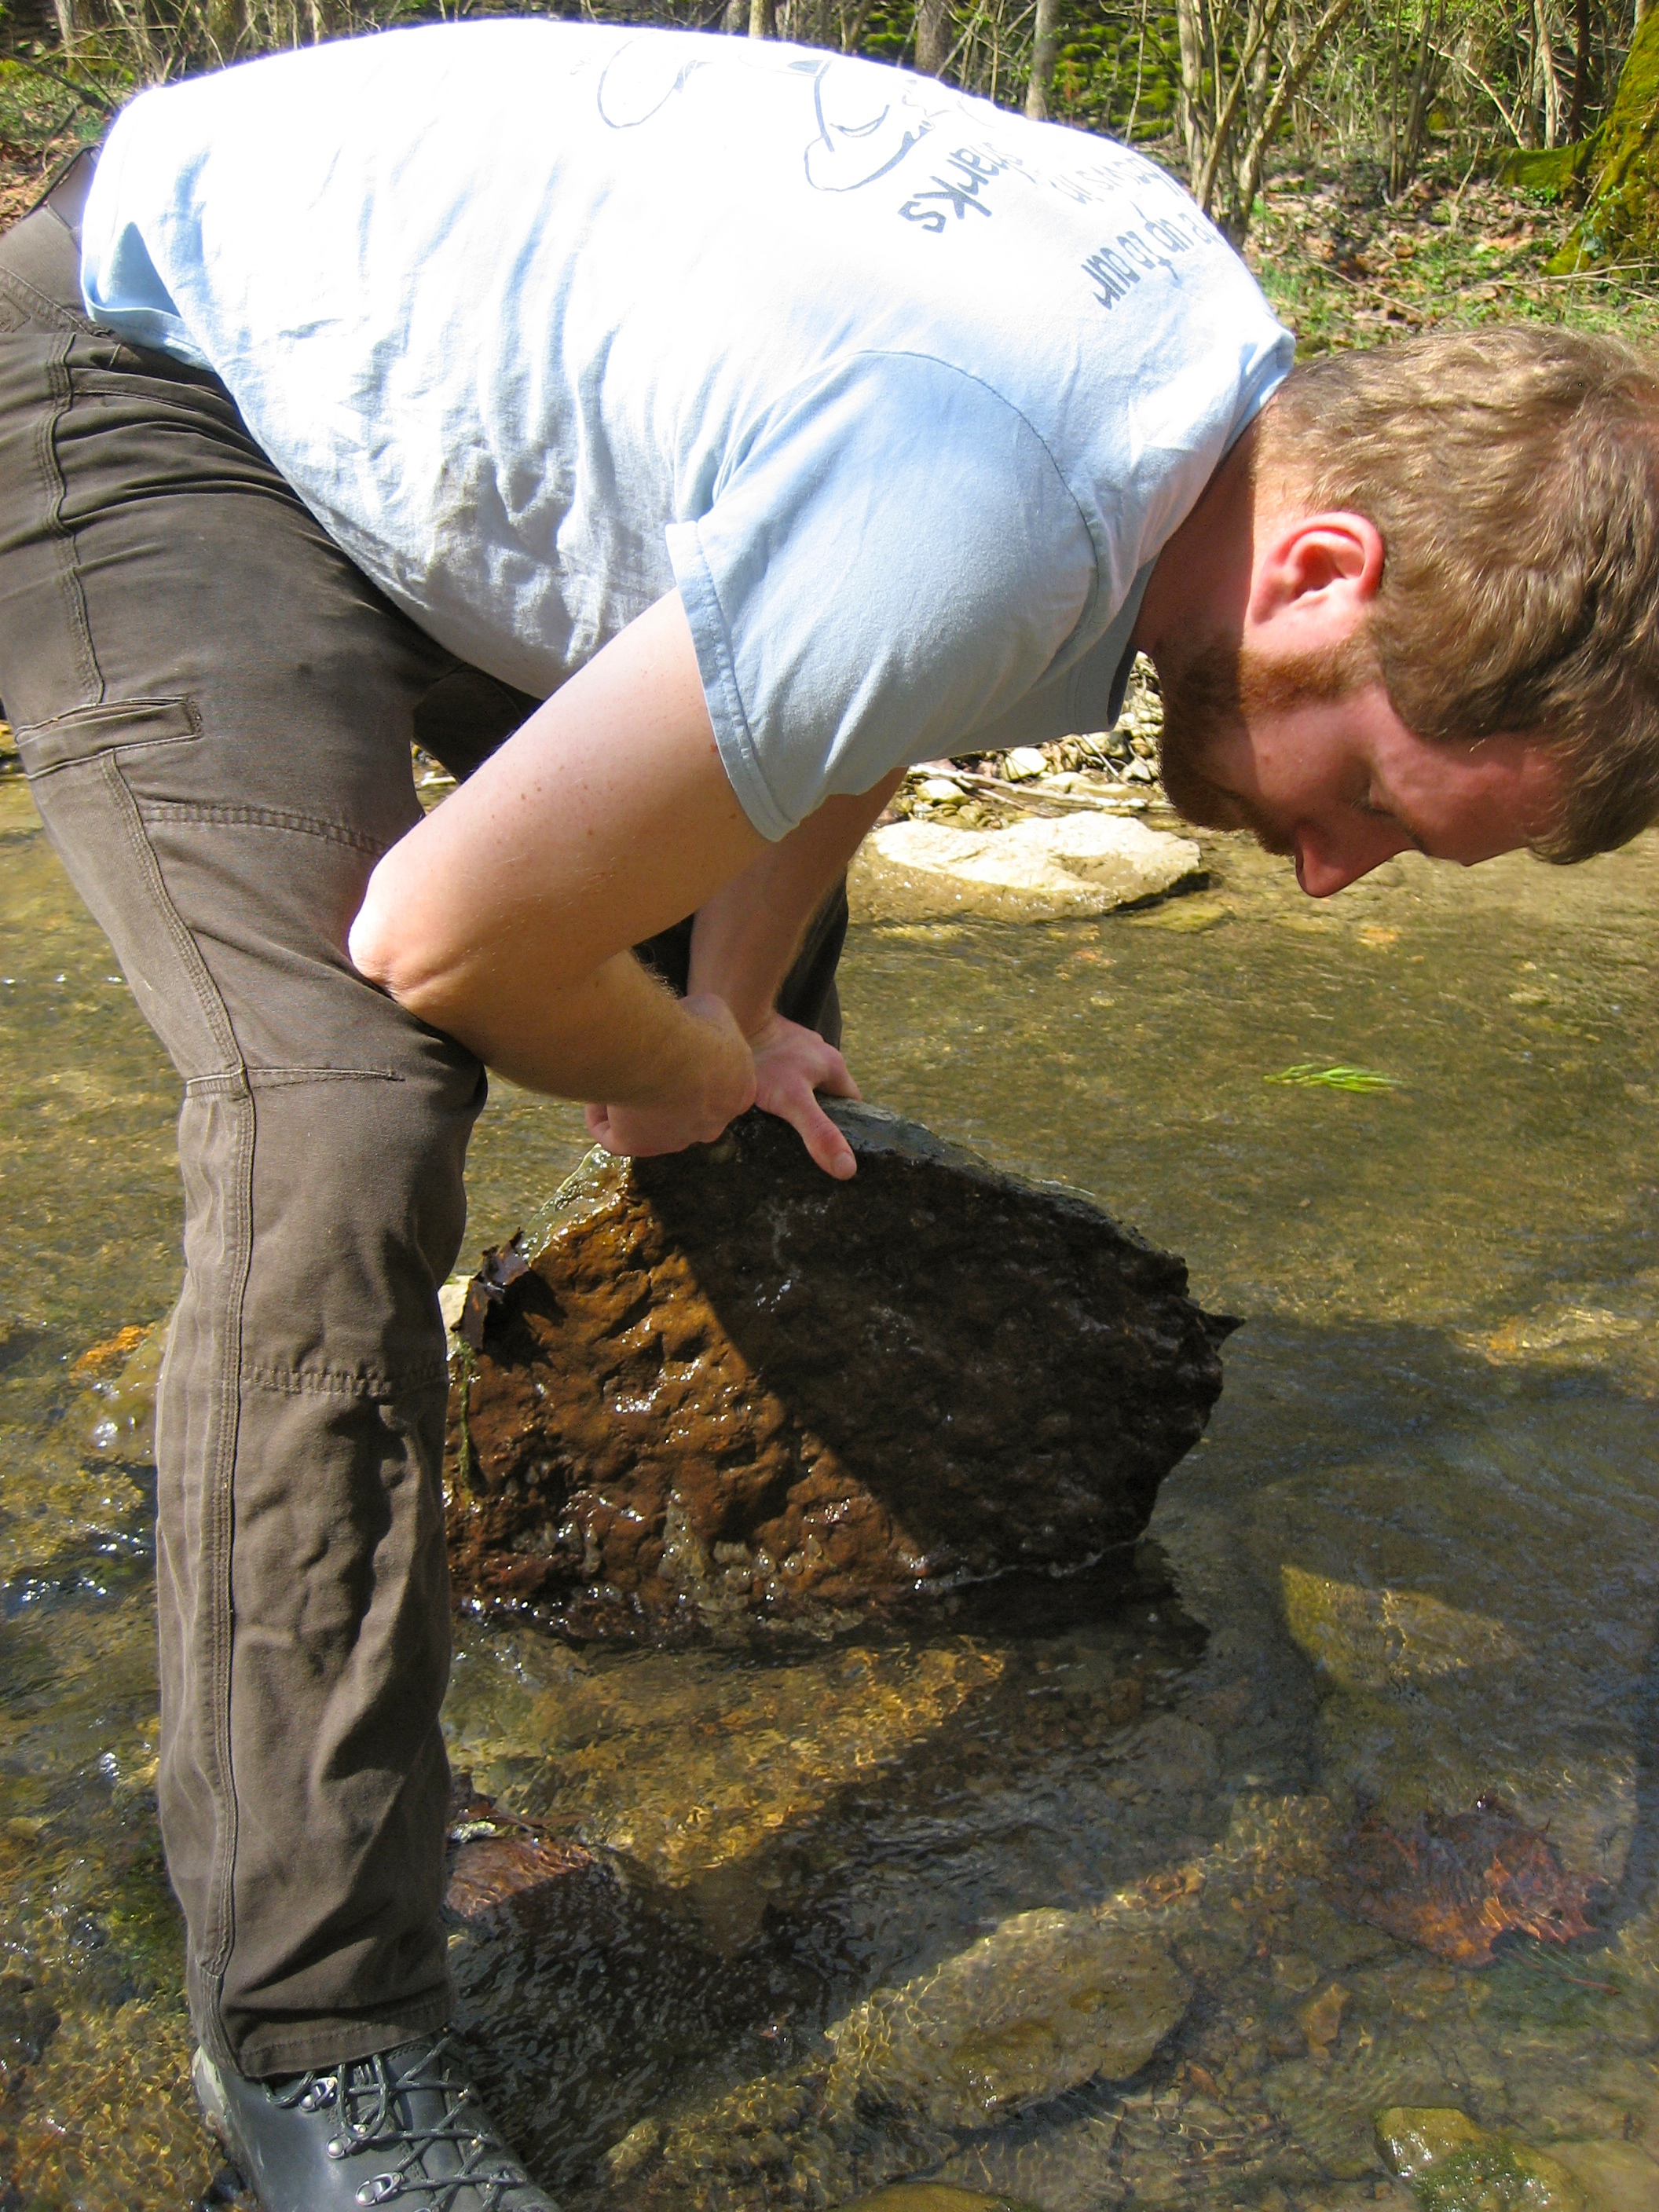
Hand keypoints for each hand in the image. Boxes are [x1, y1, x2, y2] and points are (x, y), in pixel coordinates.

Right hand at [585, 993, 755, 1157]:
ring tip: (612, 1074)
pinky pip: (616, 1138)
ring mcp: (675, 1140)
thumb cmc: (697, 1029)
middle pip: (679, 1109)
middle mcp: (710, 1124)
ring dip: (628, 1103)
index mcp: (737, 1092)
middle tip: (637, 1061)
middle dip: (658, 1087)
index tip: (669, 1047)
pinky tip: (596, 1094)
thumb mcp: (712, 1009)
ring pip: (646, 1124)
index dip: (689, 1065)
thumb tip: (686, 1017)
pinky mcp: (640, 1145)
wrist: (671, 1053)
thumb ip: (703, 1019)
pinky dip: (601, 1118)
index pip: (715, 1087)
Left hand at [748, 1011, 859, 1178]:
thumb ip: (819, 1134)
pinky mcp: (770, 1045)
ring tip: (777, 1122)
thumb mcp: (795, 1101)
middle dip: (818, 1115)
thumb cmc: (764, 1060)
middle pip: (826, 1094)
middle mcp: (818, 1053)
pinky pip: (779, 1071)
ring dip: (794, 1100)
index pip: (851, 1104)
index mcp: (834, 1065)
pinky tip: (758, 1099)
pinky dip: (774, 1086)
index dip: (847, 1127)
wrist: (732, 1015)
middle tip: (801, 1140)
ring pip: (803, 1082)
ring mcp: (793, 1047)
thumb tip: (848, 1169)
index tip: (833, 1147)